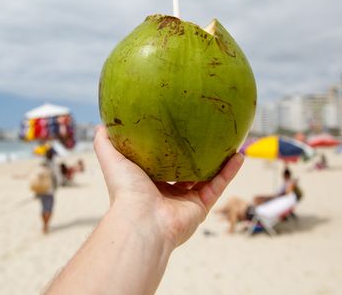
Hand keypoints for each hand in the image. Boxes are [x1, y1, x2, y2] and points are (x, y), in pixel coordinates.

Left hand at [94, 125, 243, 248]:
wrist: (142, 220)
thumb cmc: (125, 190)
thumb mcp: (112, 158)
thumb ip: (106, 141)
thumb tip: (102, 122)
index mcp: (149, 182)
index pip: (161, 162)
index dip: (169, 147)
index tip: (178, 128)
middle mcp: (168, 192)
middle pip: (186, 169)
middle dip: (196, 154)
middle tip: (206, 133)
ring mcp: (186, 200)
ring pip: (207, 177)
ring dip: (219, 160)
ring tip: (229, 140)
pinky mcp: (201, 207)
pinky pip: (219, 185)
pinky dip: (230, 171)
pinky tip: (239, 154)